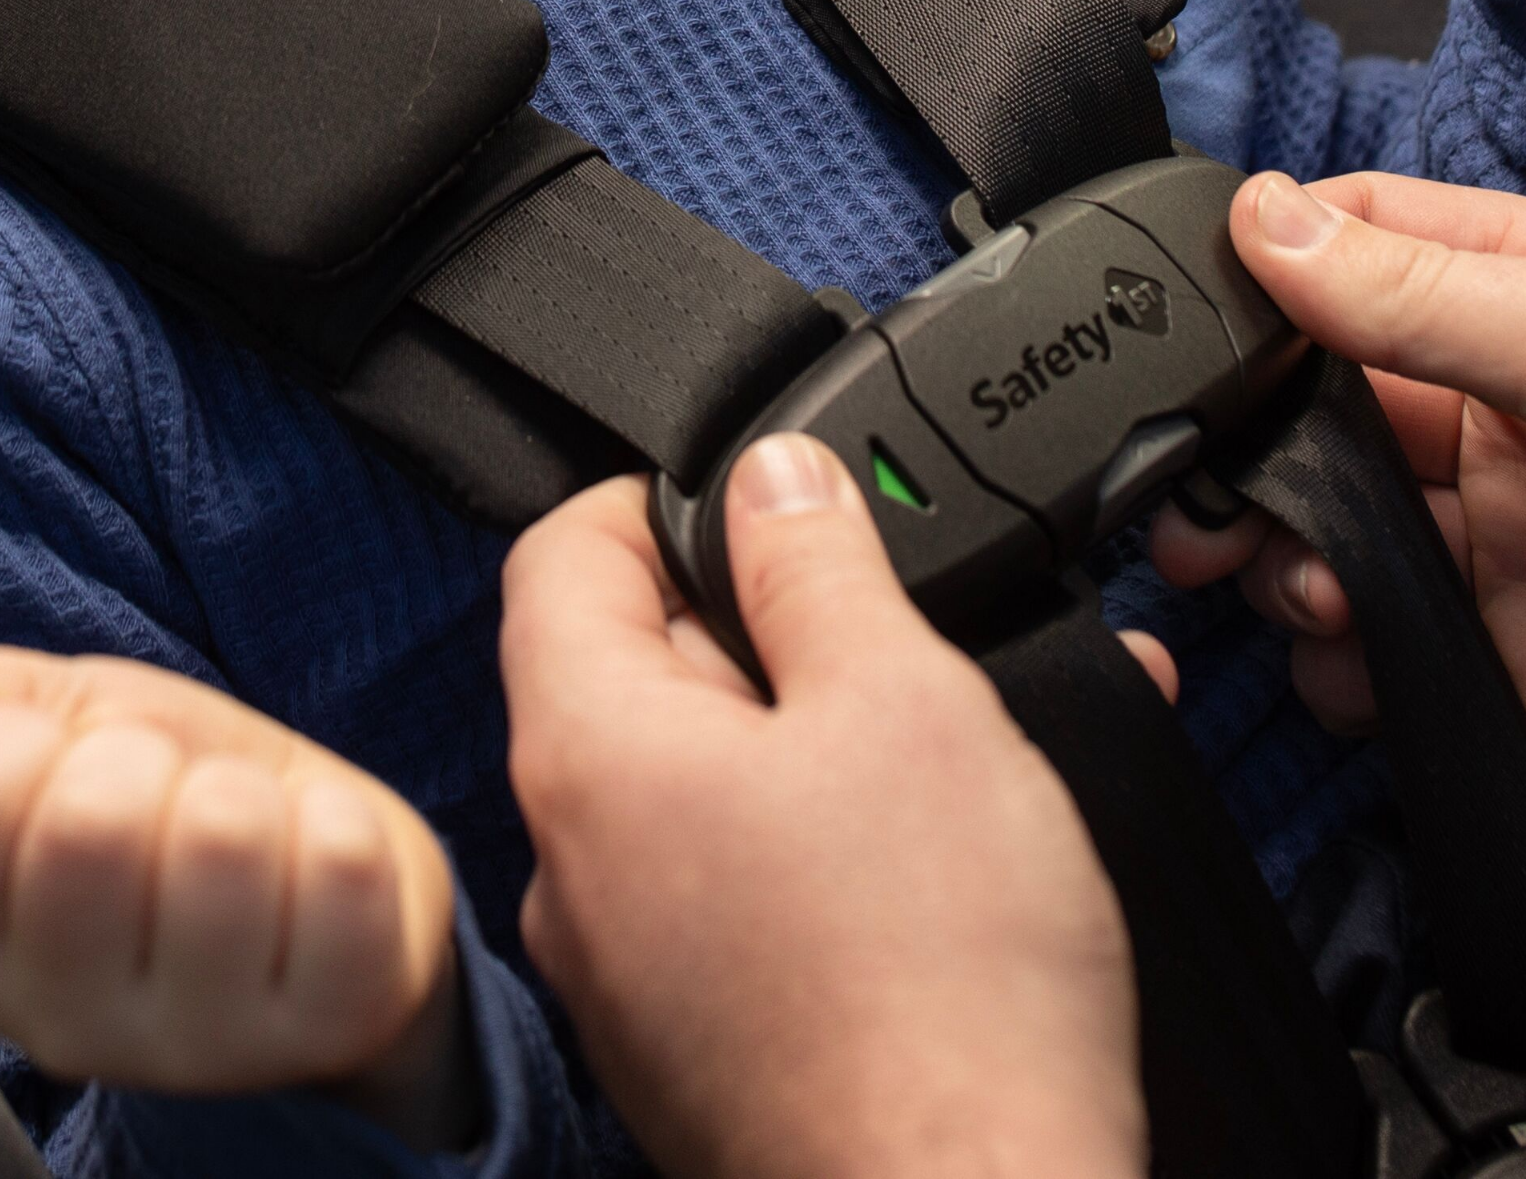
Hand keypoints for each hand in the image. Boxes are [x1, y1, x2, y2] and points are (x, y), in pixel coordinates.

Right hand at [0, 642, 468, 1137]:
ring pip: (223, 842)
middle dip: (146, 760)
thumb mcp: (64, 729)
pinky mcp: (321, 1030)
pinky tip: (316, 860)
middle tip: (167, 792)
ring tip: (242, 826)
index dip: (27, 737)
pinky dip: (339, 822)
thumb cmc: (171, 793)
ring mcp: (195, 1045)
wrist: (322, 875)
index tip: (65, 758)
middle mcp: (61, 1025)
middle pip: (90, 826)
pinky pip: (341, 869)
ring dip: (247, 791)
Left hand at [501, 440, 1146, 1178]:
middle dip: (774, 622)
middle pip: (640, 672)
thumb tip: (771, 477)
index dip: (663, 495)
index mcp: (590, 758)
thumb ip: (822, 566)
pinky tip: (954, 842)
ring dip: (826, 734)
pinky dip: (830, 843)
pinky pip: (743, 892)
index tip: (767, 492)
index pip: (560, 557)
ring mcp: (632, 974)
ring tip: (964, 724)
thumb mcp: (903, 701)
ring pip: (710, 788)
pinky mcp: (701, 1047)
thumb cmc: (936, 989)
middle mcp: (577, 869)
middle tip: (901, 611)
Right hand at [1154, 171, 1525, 900]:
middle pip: (1327, 404)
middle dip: (1246, 432)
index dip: (1268, 263)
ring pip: (1339, 533)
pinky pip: (1389, 665)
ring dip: (1283, 547)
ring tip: (1285, 568)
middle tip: (1192, 475)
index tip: (1176, 300)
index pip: (1369, 251)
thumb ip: (1422, 299)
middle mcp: (1524, 423)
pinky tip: (1348, 652)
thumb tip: (1271, 219)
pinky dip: (1339, 664)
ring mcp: (1524, 553)